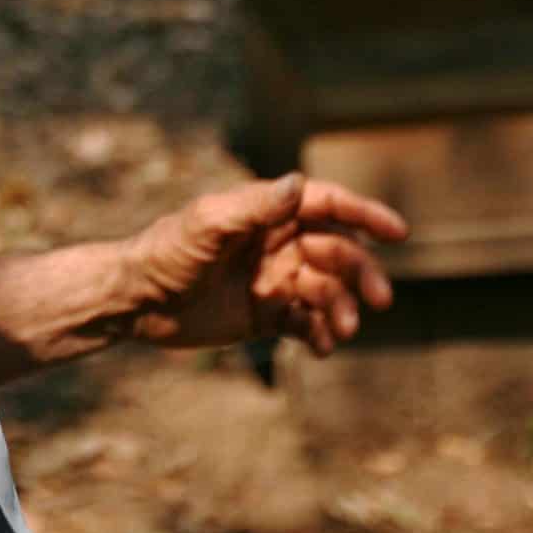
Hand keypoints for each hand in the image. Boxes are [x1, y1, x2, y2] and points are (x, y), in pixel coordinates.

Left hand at [117, 173, 407, 355]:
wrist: (135, 301)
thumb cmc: (165, 252)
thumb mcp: (207, 224)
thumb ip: (254, 206)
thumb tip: (297, 184)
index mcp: (265, 212)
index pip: (325, 204)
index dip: (363, 213)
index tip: (398, 231)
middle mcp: (276, 242)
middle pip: (337, 251)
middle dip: (361, 273)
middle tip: (378, 300)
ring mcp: (274, 279)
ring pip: (327, 290)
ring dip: (343, 308)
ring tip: (340, 331)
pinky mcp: (266, 315)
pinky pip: (307, 323)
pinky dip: (322, 335)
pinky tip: (325, 348)